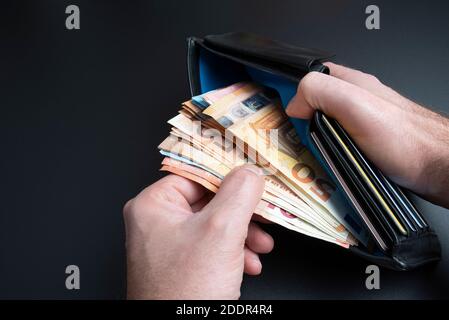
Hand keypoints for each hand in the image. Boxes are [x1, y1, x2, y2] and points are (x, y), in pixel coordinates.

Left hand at [124, 165, 272, 298]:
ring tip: (260, 247)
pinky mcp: (182, 266)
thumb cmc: (185, 292)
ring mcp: (169, 247)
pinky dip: (233, 254)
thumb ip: (240, 193)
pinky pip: (212, 248)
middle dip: (242, 214)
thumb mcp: (221, 231)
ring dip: (243, 235)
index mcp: (153, 206)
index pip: (196, 174)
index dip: (228, 175)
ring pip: (215, 226)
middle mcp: (157, 224)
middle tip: (263, 216)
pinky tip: (248, 265)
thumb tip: (250, 172)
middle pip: (210, 201)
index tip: (252, 176)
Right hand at [286, 62, 448, 207]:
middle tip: (296, 141)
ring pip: (322, 132)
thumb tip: (294, 103)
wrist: (436, 168)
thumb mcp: (357, 105)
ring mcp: (358, 127)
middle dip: (301, 124)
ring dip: (313, 145)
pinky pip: (335, 149)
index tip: (283, 113)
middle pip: (313, 108)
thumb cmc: (405, 139)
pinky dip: (327, 158)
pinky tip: (327, 167)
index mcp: (351, 84)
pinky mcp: (362, 147)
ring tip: (311, 158)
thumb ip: (322, 92)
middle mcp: (353, 103)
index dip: (294, 91)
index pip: (310, 78)